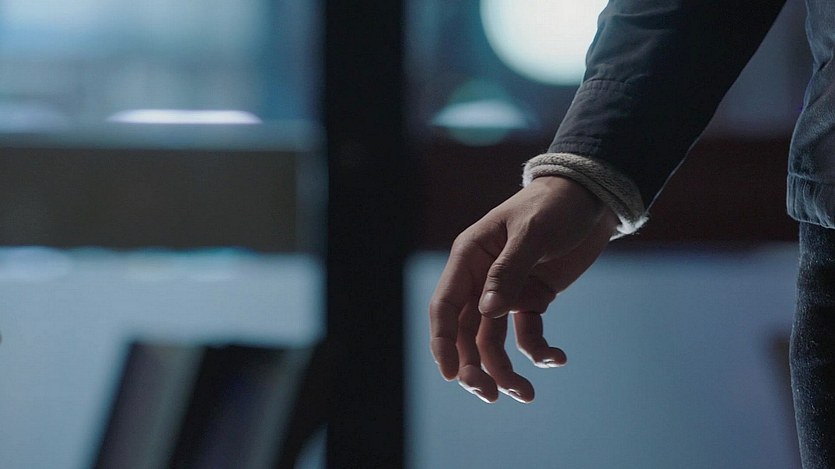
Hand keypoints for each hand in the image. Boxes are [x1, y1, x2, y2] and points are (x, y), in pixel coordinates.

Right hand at [429, 176, 617, 402]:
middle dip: (475, 366)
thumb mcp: (533, 233)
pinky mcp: (532, 299)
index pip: (445, 305)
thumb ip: (508, 271)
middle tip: (490, 395)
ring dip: (504, 370)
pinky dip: (539, 352)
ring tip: (527, 395)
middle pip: (466, 332)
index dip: (442, 342)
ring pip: (494, 341)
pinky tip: (557, 359)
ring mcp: (507, 291)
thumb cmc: (556, 205)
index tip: (451, 375)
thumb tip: (487, 312)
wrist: (592, 199)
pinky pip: (527, 334)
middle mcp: (481, 278)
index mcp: (470, 256)